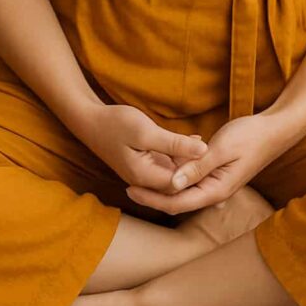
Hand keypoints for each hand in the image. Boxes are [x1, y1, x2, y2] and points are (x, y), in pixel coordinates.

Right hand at [76, 103, 208, 192]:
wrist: (90, 120)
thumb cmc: (116, 123)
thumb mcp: (147, 132)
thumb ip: (175, 144)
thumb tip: (204, 151)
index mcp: (145, 176)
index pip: (180, 185)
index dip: (198, 172)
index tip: (214, 154)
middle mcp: (145, 180)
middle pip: (178, 182)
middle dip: (196, 168)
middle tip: (215, 150)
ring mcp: (143, 172)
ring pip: (174, 172)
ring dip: (189, 161)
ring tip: (209, 146)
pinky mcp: (143, 162)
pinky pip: (167, 162)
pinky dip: (180, 154)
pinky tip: (194, 140)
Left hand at [125, 111, 297, 215]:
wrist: (274, 130)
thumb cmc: (250, 137)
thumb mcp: (221, 149)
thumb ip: (197, 166)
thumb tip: (172, 183)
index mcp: (215, 190)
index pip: (176, 202)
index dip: (151, 197)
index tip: (129, 187)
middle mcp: (214, 192)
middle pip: (176, 199)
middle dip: (153, 193)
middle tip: (126, 182)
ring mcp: (215, 183)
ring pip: (183, 188)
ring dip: (163, 182)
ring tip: (138, 172)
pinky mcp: (216, 173)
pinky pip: (191, 177)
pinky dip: (177, 171)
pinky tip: (165, 159)